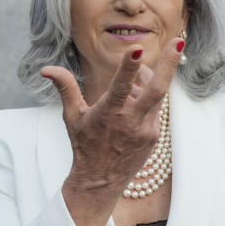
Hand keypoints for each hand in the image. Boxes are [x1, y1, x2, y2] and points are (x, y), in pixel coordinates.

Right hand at [40, 37, 182, 225]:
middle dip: (169, 65)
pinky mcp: (154, 136)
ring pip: (156, 96)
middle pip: (156, 90)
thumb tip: (46, 69)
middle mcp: (130, 122)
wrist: (100, 182)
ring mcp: (146, 130)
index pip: (121, 87)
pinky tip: (134, 98)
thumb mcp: (72, 117)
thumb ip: (65, 88)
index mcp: (108, 115)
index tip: (137, 48)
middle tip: (178, 43)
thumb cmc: (83, 145)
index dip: (129, 67)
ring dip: (149, 79)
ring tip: (137, 74)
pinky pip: (154, 108)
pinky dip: (146, 98)